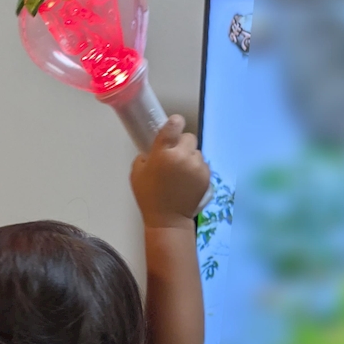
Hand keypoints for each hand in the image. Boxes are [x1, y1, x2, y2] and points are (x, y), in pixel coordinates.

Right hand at [130, 115, 210, 229]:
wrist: (169, 219)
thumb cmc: (149, 197)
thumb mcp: (137, 173)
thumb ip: (146, 155)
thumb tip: (155, 149)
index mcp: (164, 152)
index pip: (174, 124)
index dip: (175, 123)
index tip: (173, 127)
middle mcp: (182, 155)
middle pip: (188, 137)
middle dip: (182, 145)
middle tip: (175, 158)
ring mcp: (197, 166)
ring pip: (196, 152)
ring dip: (190, 158)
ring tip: (181, 174)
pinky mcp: (206, 175)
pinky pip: (202, 164)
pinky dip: (196, 170)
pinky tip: (188, 181)